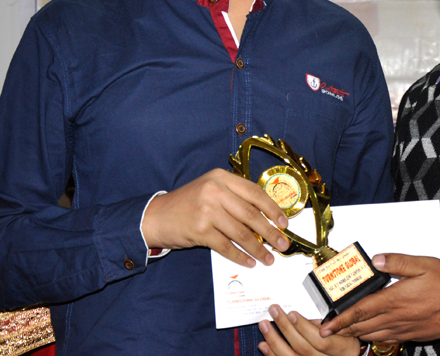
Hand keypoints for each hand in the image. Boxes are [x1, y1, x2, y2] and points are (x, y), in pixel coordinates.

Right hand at [140, 169, 289, 266]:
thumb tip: (265, 216)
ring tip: (269, 258)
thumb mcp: (210, 189)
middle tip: (283, 244)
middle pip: (251, 214)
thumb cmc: (188, 204)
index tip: (284, 223)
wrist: (156, 216)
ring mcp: (207, 211)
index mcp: (221, 178)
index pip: (254, 192)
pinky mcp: (200, 230)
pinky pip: (227, 246)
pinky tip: (249, 262)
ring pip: (241, 233)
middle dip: (271, 232)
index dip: (273, 209)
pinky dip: (240, 256)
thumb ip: (234, 197)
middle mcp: (215, 191)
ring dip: (258, 248)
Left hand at [259, 305, 360, 355]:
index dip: (304, 327)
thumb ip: (327, 325)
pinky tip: (264, 345)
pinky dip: (271, 355)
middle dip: (286, 327)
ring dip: (274, 340)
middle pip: (302, 348)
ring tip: (265, 325)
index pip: (320, 340)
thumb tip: (302, 316)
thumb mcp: (344, 332)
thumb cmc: (343, 343)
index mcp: (342, 350)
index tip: (292, 313)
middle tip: (274, 311)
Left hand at [320, 254, 439, 343]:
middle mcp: (397, 317)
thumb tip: (375, 260)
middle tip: (327, 330)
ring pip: (373, 335)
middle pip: (362, 326)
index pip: (361, 311)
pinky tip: (372, 334)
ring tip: (344, 331)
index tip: (326, 326)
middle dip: (343, 329)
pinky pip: (388, 339)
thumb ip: (396, 262)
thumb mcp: (423, 264)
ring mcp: (405, 329)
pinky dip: (374, 337)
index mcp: (395, 299)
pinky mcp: (413, 335)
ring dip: (356, 334)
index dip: (341, 320)